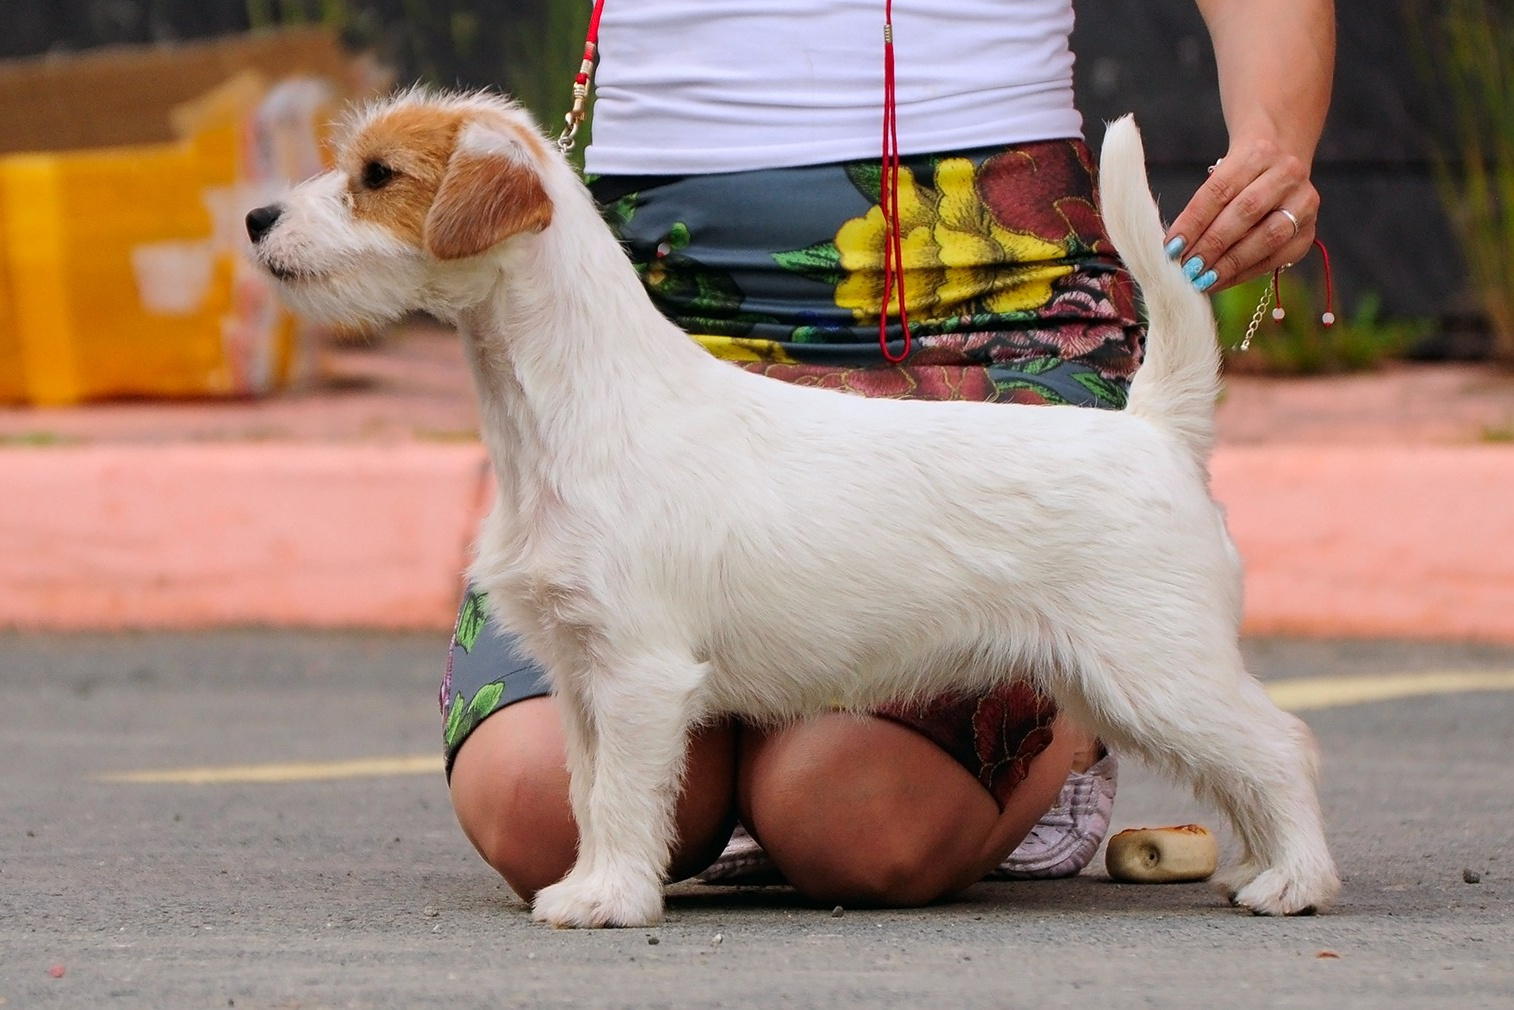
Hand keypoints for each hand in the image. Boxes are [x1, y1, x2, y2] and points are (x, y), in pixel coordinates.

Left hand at [1162, 136, 1318, 292]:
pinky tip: (1221, 280)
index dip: (1194, 221)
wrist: (1281, 166)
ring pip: (1268, 236)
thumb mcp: (1221, 175)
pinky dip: (1245, 272)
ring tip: (1203, 279)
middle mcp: (1287, 173)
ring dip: (1230, 262)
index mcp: (1258, 153)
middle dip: (1212, 244)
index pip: (1220, 190)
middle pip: (1246, 211)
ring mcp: (1304, 202)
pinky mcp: (1309, 230)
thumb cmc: (1240, 176)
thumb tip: (1176, 250)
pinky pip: (1277, 257)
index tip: (1171, 247)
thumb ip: (1203, 207)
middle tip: (1187, 268)